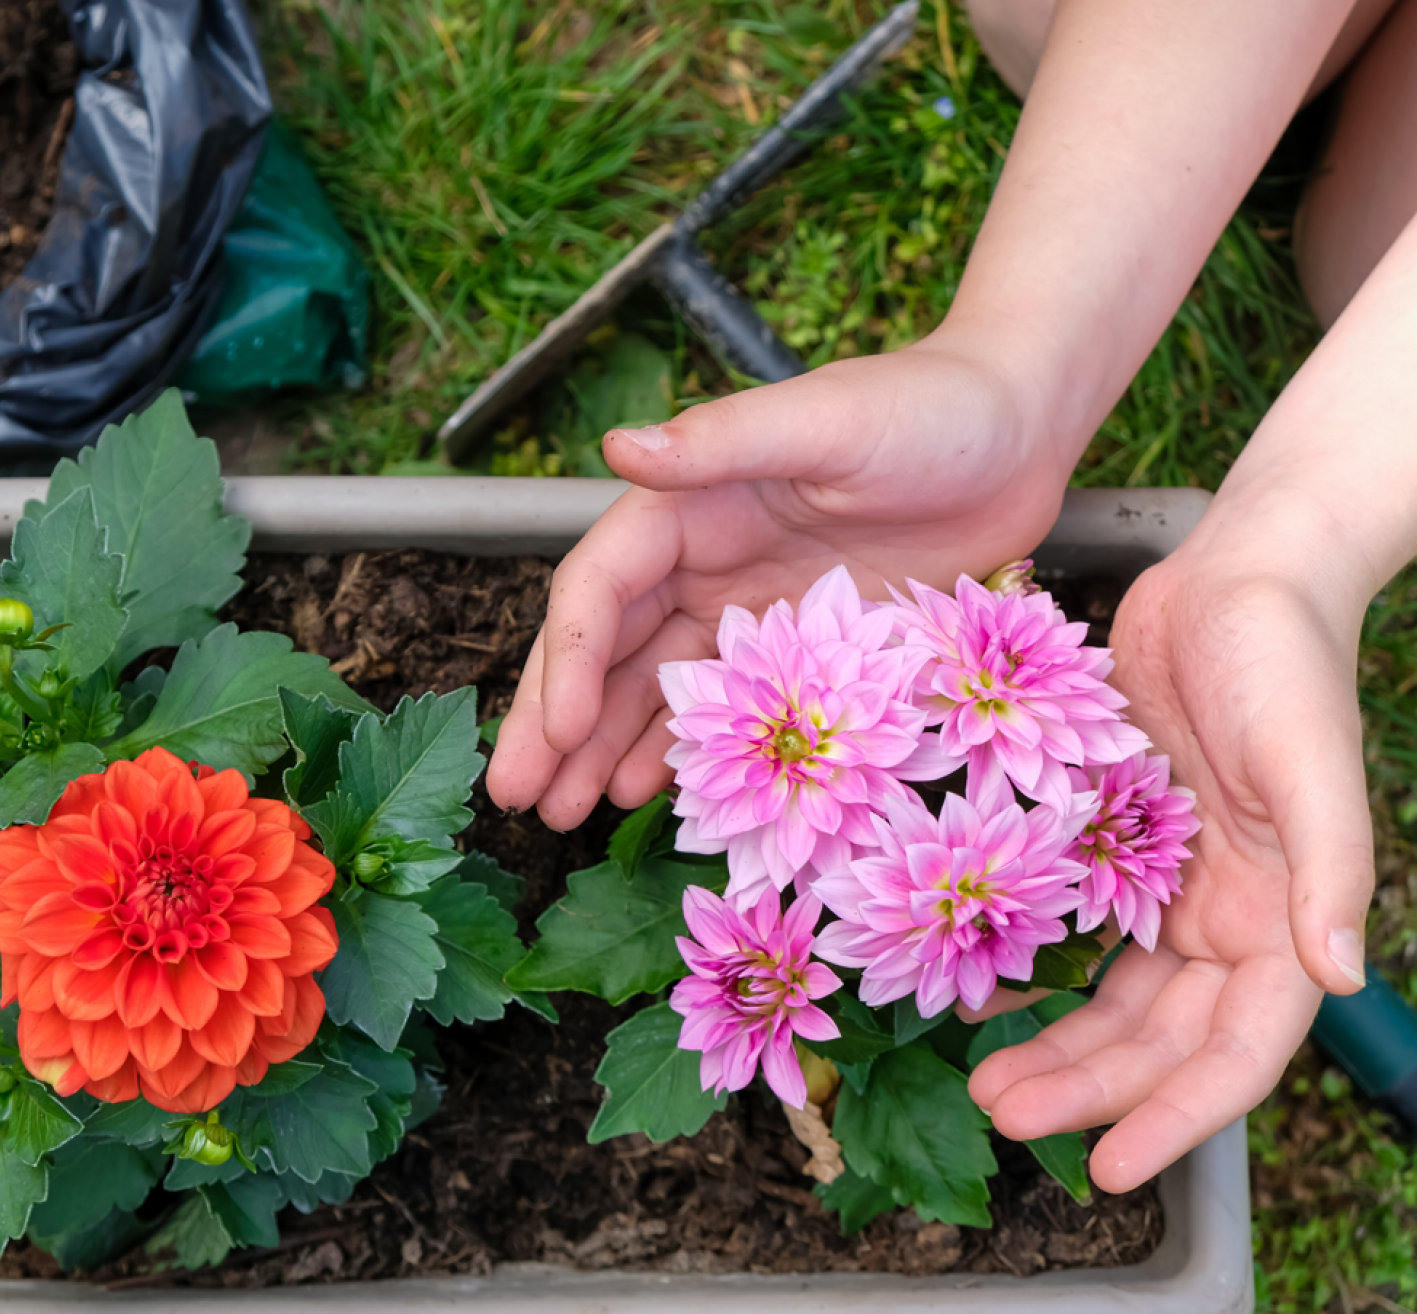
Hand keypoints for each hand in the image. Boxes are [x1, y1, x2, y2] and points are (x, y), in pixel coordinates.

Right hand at [487, 335, 1073, 828]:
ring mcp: (747, 611)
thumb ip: (722, 440)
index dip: (569, 661)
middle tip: (514, 797)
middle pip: (607, 651)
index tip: (556, 733)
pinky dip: (682, 754)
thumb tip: (618, 446)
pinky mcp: (800, 650)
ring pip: (653, 690)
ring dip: (602, 750)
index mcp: (687, 503)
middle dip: (555, 722)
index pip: (601, 589)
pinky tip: (645, 797)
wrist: (1021, 430)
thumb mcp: (824, 421)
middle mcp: (701, 560)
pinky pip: (727, 713)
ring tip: (560, 816)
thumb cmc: (928, 409)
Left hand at [968, 543, 1372, 1191]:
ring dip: (1053, 1045)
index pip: (1232, 1054)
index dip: (1177, 1119)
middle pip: (1155, 1041)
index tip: (1110, 1171)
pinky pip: (1072, 930)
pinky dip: (1030, 967)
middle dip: (1087, 1090)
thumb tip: (1340, 975)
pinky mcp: (1115, 841)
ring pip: (1110, 1000)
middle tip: (1001, 1115)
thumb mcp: (1309, 761)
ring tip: (981, 1079)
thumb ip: (1328, 869)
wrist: (1234, 574)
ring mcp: (1167, 884)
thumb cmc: (1283, 659)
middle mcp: (1224, 916)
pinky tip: (972, 988)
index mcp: (1280, 918)